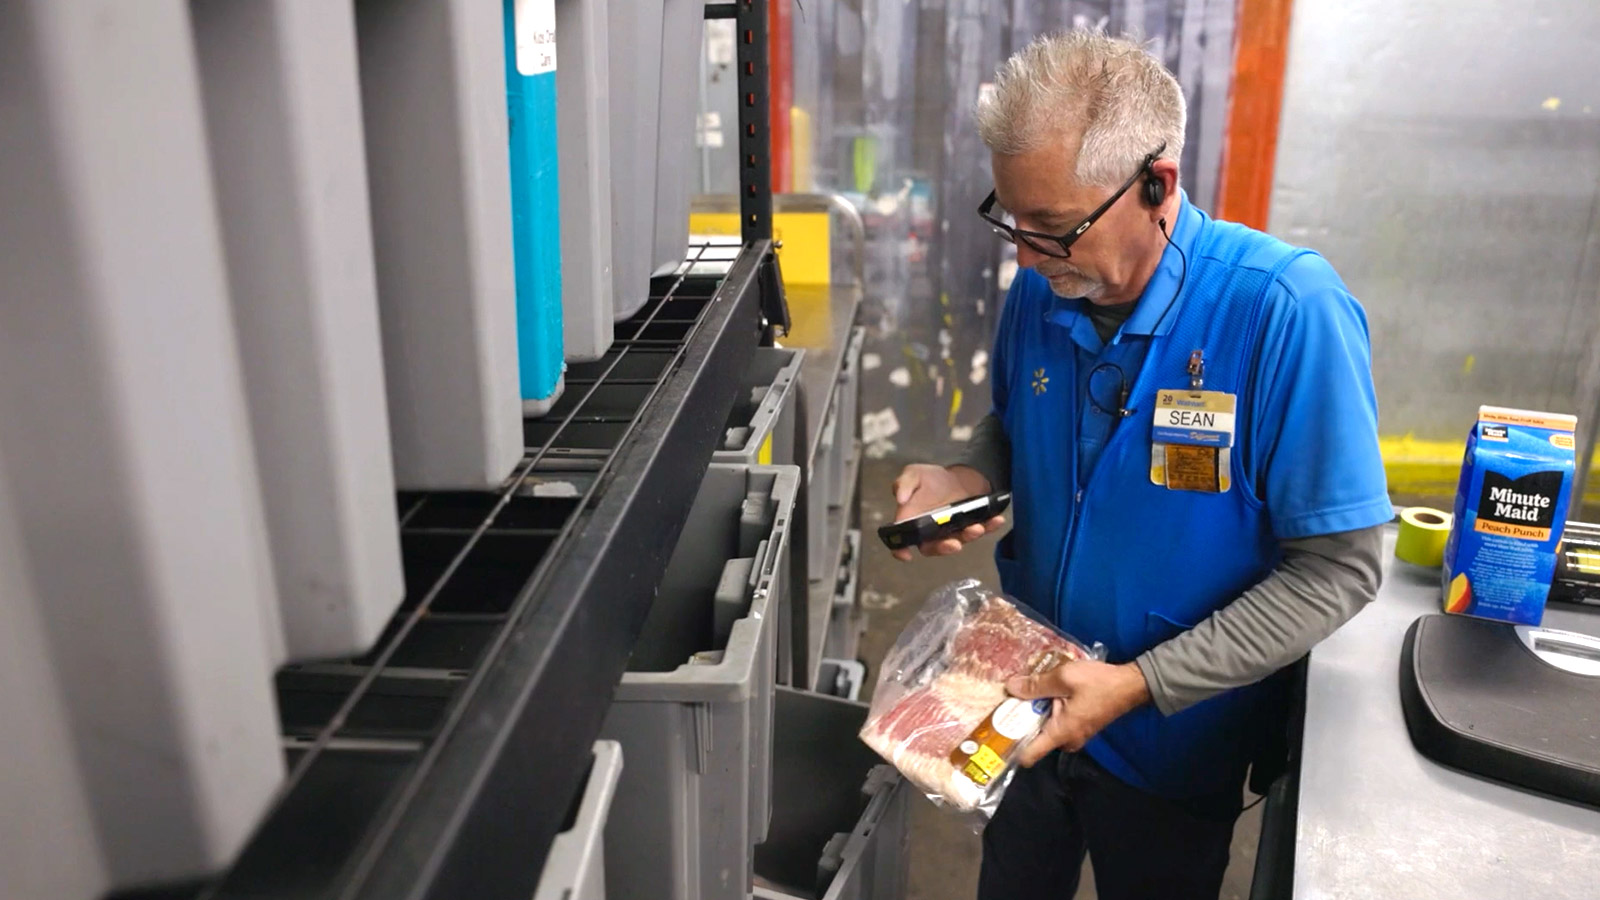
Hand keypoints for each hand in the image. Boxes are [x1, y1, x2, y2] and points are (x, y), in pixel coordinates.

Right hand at [888, 464, 1004, 561]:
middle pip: (934, 547)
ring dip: (969, 537)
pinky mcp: (972, 526)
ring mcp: (954, 532)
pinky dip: (990, 526)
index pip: (904, 541)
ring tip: (977, 528)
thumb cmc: (931, 480)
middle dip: (944, 548)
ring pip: (960, 540)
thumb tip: (900, 498)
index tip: (906, 555)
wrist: (957, 476)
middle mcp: (933, 533)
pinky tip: (997, 519)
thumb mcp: (914, 475)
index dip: (901, 550)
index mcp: (914, 523)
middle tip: (954, 544)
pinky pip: (982, 530)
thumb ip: (904, 484)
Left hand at [1005, 661, 1151, 765]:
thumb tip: (1010, 687)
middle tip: (1005, 701)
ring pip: (1044, 729)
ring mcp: (1074, 735)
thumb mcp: (1064, 678)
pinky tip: (1041, 693)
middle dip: (1019, 723)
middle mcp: (1067, 740)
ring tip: (1021, 693)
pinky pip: (1055, 723)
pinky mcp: (1078, 726)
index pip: (1029, 756)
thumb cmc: (1099, 682)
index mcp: (1061, 733)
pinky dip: (1046, 711)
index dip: (1009, 747)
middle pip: (1033, 739)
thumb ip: (1036, 685)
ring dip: (1033, 714)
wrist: (1130, 684)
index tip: (993, 735)